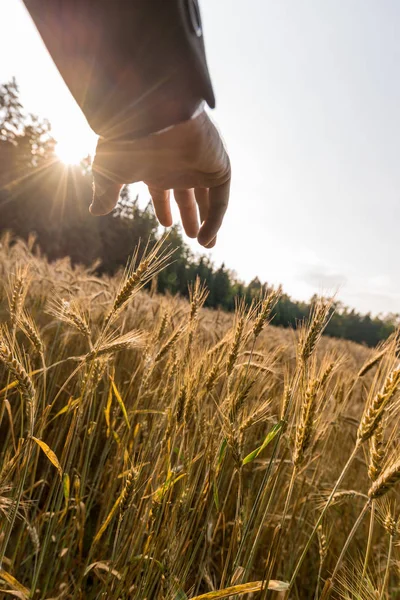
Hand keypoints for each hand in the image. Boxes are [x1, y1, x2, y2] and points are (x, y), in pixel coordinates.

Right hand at [90, 110, 230, 247]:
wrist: (154, 113)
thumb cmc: (126, 139)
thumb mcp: (108, 171)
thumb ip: (104, 192)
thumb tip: (95, 211)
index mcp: (156, 163)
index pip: (163, 188)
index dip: (164, 207)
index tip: (166, 224)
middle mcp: (179, 163)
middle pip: (189, 193)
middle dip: (190, 215)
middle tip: (192, 236)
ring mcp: (200, 164)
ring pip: (208, 196)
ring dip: (208, 220)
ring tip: (205, 244)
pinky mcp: (218, 166)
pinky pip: (221, 199)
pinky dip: (215, 220)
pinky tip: (206, 239)